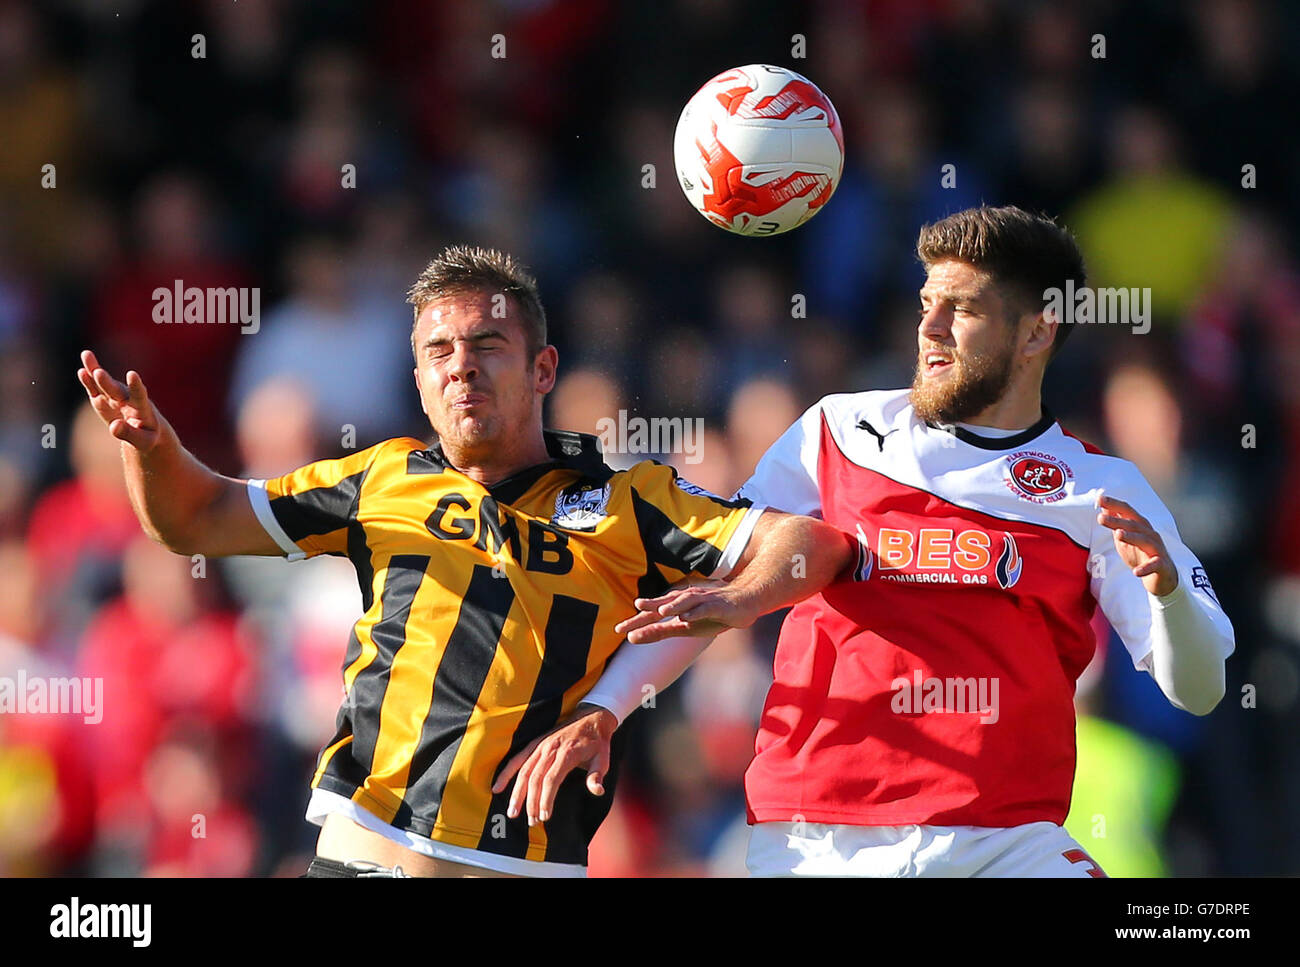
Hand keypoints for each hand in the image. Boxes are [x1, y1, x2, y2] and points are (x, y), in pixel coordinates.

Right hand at [77, 349, 160, 451]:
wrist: (144, 429)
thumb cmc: (147, 436)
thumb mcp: (143, 441)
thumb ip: (129, 434)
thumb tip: (114, 426)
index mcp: (142, 408)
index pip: (139, 395)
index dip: (136, 385)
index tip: (132, 374)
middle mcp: (128, 399)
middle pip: (116, 390)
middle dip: (106, 382)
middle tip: (98, 373)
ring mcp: (115, 397)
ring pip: (104, 383)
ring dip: (95, 370)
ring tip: (86, 355)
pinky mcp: (104, 399)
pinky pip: (95, 389)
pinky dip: (88, 381)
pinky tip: (82, 372)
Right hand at [491, 703, 616, 826]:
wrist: (592, 717)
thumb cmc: (598, 742)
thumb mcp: (604, 758)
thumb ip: (597, 775)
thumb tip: (597, 791)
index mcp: (567, 753)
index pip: (552, 779)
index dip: (546, 799)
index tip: (544, 816)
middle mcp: (551, 748)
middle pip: (535, 778)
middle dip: (531, 802)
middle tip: (531, 822)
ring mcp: (541, 745)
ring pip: (524, 771)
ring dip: (517, 792)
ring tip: (512, 812)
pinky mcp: (535, 744)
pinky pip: (517, 759)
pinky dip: (506, 773)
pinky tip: (497, 788)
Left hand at [613, 578, 756, 643]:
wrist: (743, 602)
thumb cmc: (710, 615)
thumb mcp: (684, 627)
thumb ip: (660, 631)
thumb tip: (632, 638)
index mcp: (674, 606)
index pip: (652, 614)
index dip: (635, 621)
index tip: (617, 630)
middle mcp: (684, 600)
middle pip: (663, 605)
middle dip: (647, 611)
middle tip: (631, 620)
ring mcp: (701, 600)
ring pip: (684, 602)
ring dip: (672, 606)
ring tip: (660, 612)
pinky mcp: (716, 605)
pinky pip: (705, 608)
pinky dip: (696, 612)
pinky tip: (688, 617)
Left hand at [1097, 494, 1177, 596]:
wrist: (1162, 576)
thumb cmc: (1141, 555)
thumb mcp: (1125, 540)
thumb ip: (1116, 525)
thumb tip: (1103, 508)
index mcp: (1140, 526)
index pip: (1127, 511)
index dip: (1114, 504)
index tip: (1099, 498)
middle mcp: (1150, 534)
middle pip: (1133, 524)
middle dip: (1117, 520)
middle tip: (1100, 518)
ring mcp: (1157, 548)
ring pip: (1144, 540)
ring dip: (1131, 537)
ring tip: (1118, 535)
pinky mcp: (1162, 564)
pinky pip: (1155, 564)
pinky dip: (1146, 568)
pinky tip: (1136, 572)